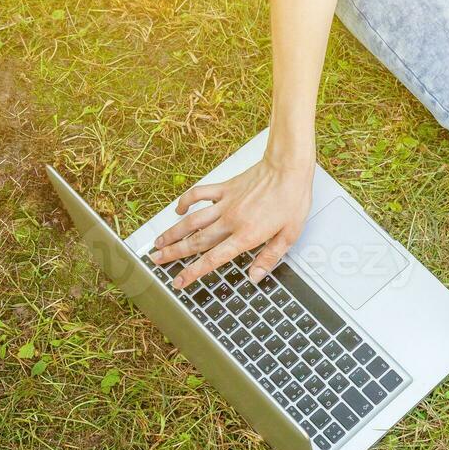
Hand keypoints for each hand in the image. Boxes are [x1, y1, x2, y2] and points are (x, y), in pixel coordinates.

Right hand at [150, 153, 313, 288]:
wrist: (288, 167)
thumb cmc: (292, 199)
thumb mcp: (289, 235)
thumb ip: (269, 258)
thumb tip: (255, 276)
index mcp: (246, 236)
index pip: (213, 259)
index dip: (193, 273)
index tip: (179, 282)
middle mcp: (230, 221)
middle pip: (195, 241)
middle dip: (174, 254)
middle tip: (157, 261)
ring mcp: (225, 203)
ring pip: (192, 221)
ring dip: (173, 232)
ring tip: (158, 242)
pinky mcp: (225, 188)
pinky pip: (199, 194)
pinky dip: (186, 201)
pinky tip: (178, 209)